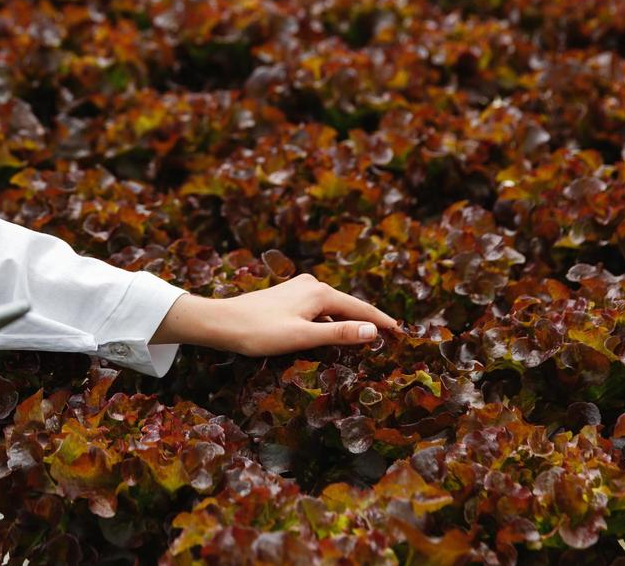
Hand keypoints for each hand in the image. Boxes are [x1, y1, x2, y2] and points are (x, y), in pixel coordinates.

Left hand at [151, 274, 402, 356]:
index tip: (402, 334)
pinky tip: (331, 334)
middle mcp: (311, 285)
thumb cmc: (259, 332)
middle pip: (348, 306)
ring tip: (367, 339)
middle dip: (368, 321)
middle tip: (392, 337)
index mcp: (319, 292)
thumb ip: (339, 334)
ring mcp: (298, 289)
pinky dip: (330, 322)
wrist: (221, 323)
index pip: (361, 309)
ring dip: (348, 322)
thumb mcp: (303, 337)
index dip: (382, 322)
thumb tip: (374, 331)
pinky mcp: (287, 297)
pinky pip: (318, 310)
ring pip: (332, 308)